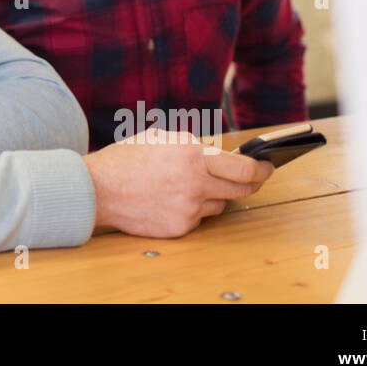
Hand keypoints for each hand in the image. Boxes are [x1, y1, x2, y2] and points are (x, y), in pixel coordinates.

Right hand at [82, 128, 272, 237]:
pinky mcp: (180, 227)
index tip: (267, 167)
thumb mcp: (163, 138)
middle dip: (252, 184)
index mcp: (193, 156)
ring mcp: (188, 208)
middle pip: (241, 190)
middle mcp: (196, 184)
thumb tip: (221, 155)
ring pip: (219, 205)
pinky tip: (171, 200)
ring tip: (189, 186)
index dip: (261, 169)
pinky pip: (198, 218)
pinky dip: (192, 210)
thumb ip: (194, 146)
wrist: (98, 188)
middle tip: (255, 179)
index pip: (244, 168)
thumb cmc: (127, 158)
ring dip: (214, 196)